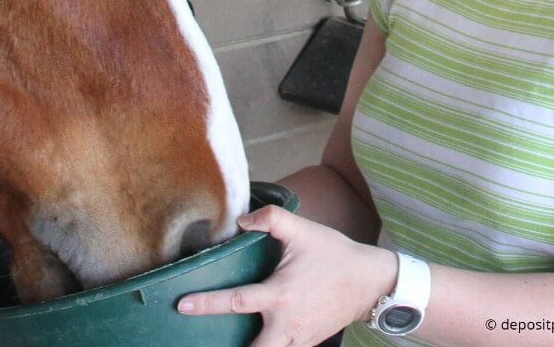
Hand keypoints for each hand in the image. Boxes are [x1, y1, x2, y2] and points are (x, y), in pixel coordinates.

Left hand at [176, 206, 396, 346]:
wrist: (371, 283)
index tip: (182, 306)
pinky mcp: (307, 344)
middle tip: (203, 339)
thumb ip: (270, 219)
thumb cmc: (335, 255)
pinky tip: (255, 337)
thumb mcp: (303, 230)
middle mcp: (286, 323)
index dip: (206, 304)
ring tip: (225, 339)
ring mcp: (298, 338)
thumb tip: (240, 221)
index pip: (235, 302)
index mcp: (280, 295)